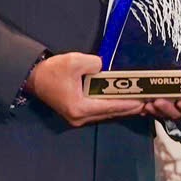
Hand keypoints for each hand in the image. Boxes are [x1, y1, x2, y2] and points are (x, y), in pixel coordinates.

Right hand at [28, 51, 146, 126]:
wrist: (33, 78)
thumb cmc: (52, 71)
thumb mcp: (74, 61)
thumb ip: (95, 64)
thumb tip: (105, 68)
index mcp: (80, 108)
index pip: (110, 107)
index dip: (128, 105)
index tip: (143, 102)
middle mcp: (80, 117)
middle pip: (110, 114)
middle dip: (128, 109)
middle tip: (147, 103)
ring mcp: (77, 118)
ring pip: (105, 114)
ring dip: (121, 109)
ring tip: (138, 104)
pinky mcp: (76, 114)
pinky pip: (98, 112)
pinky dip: (111, 108)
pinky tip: (121, 103)